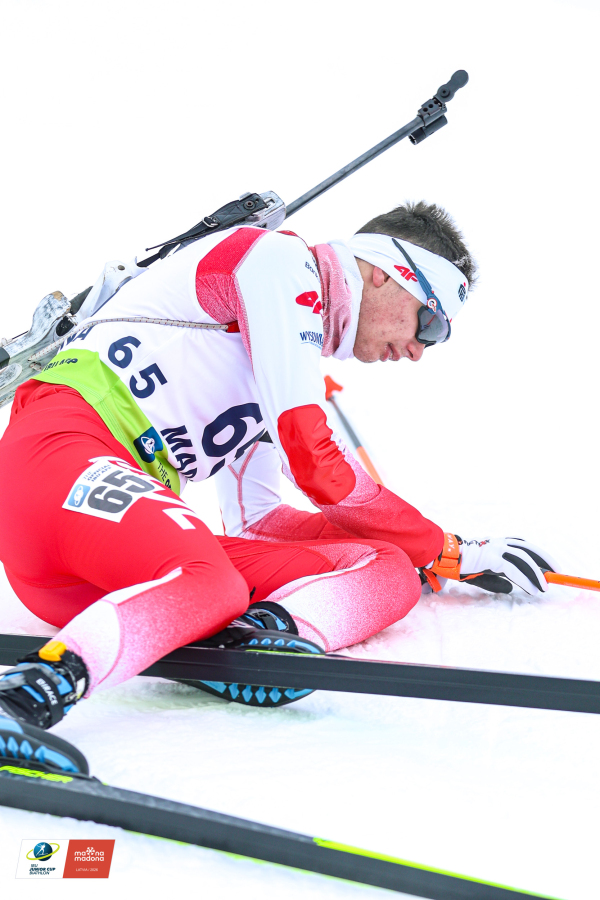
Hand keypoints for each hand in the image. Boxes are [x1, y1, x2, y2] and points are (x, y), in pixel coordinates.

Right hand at [422, 534, 557, 595]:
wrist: (443, 557)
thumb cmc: (459, 565)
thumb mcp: (482, 573)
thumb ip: (497, 579)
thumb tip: (510, 588)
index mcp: (497, 543)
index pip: (522, 546)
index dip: (537, 554)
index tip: (547, 565)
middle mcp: (499, 543)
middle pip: (528, 549)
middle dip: (545, 559)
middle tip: (557, 571)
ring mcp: (496, 548)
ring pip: (524, 559)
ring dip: (537, 574)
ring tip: (546, 586)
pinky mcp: (492, 557)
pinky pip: (515, 569)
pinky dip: (527, 580)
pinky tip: (533, 589)